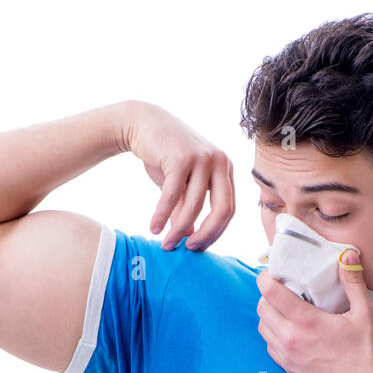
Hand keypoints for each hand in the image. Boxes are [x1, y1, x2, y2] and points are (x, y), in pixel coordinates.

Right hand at [119, 101, 234, 250]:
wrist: (142, 123)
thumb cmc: (164, 155)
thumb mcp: (181, 184)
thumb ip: (188, 208)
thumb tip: (190, 238)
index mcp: (226, 169)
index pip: (229, 209)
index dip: (215, 232)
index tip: (197, 247)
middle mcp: (220, 162)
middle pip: (223, 210)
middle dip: (207, 235)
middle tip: (188, 250)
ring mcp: (203, 158)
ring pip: (195, 206)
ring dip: (179, 229)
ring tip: (165, 243)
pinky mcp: (181, 157)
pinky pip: (173, 195)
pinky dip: (162, 215)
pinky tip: (154, 228)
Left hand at [255, 249, 372, 372]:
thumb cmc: (367, 354)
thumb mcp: (366, 314)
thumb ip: (353, 282)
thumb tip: (347, 255)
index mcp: (306, 322)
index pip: (269, 291)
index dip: (266, 277)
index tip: (274, 272)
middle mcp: (290, 339)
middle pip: (261, 308)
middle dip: (267, 295)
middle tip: (282, 289)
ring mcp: (287, 357)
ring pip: (262, 328)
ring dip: (269, 315)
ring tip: (285, 309)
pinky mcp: (289, 370)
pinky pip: (270, 347)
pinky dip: (274, 335)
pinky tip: (290, 331)